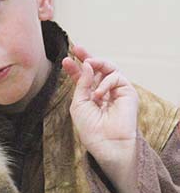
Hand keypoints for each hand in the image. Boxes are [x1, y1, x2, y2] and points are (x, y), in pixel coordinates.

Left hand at [62, 45, 138, 192]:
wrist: (106, 143)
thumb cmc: (91, 128)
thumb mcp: (79, 103)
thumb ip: (82, 83)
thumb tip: (87, 64)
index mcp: (90, 97)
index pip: (83, 78)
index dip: (74, 68)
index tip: (65, 60)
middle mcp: (104, 92)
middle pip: (97, 69)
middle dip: (87, 57)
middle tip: (77, 49)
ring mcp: (116, 91)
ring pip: (109, 68)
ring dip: (97, 63)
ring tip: (88, 63)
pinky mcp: (128, 92)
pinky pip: (116, 77)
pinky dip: (105, 82)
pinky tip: (99, 94)